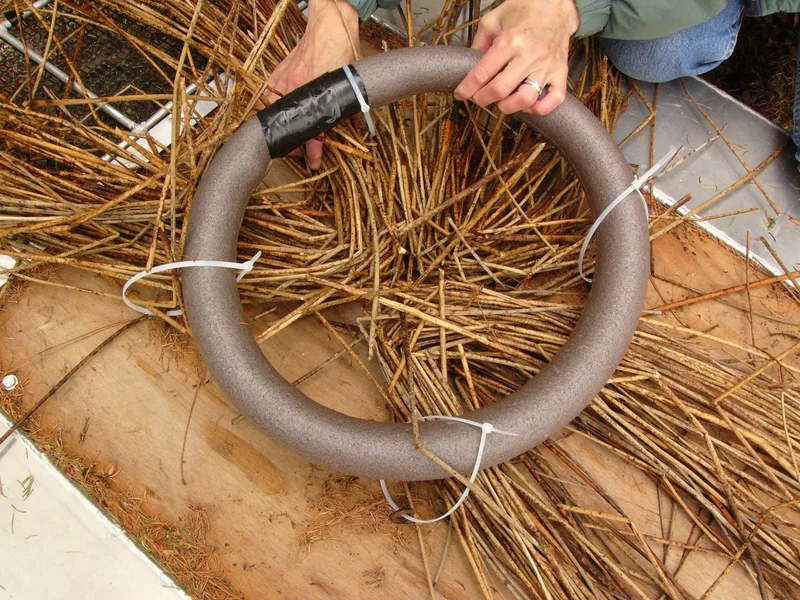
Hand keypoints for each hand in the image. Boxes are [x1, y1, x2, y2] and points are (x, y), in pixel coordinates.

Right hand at [261, 0, 359, 168]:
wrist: (329, 25)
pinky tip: (278, 120)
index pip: (309, 128)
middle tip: (300, 154)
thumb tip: (336, 130)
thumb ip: (339, 107)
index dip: (311, 148)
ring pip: (274, 114)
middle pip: (288, 125)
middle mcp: (292, 86)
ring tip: (289, 141)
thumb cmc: (340, 49)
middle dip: (293, 144)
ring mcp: (281, 79)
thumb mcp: (344, 83)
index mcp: (310, 90)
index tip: (313, 160)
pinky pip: (268, 98)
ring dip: (282, 130)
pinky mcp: (276, 74)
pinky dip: (272, 112)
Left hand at [454, 0, 578, 115]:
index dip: (467, 88)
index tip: (461, 93)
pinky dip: (540, 109)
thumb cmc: (523, 11)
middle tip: (479, 98)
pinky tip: (528, 106)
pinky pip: (554, 99)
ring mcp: (546, 65)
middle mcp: (529, 55)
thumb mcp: (493, 20)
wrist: (555, 5)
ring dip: (509, 107)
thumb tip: (468, 66)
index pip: (483, 73)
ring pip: (526, 98)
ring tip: (502, 103)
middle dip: (483, 99)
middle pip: (501, 90)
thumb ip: (479, 43)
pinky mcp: (560, 72)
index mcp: (510, 41)